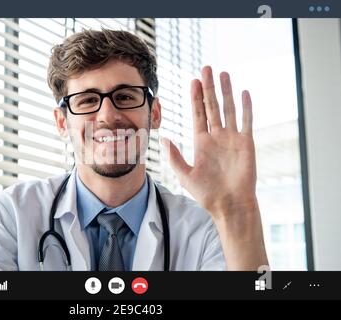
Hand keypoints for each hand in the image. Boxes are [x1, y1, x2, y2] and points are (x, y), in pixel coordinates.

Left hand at [161, 66, 255, 217]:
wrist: (229, 204)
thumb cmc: (207, 193)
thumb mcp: (185, 174)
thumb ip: (174, 156)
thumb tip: (163, 139)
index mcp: (202, 142)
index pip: (198, 114)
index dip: (196, 98)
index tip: (193, 81)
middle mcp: (217, 136)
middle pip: (212, 106)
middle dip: (209, 88)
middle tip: (206, 69)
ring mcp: (232, 138)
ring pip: (229, 109)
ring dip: (226, 92)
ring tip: (223, 74)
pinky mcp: (246, 143)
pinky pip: (246, 121)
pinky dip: (246, 107)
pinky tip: (244, 93)